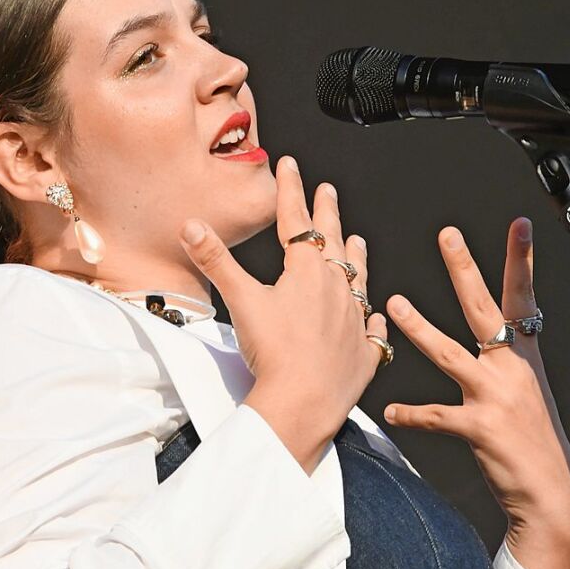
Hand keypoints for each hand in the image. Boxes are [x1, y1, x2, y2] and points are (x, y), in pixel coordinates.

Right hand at [178, 155, 386, 451]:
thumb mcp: (241, 300)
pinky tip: (377, 317)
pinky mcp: (364, 353)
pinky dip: (374, 320)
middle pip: (334, 242)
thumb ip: (217, 261)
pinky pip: (373, 331)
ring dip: (357, 258)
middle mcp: (337, 290)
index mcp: (307, 272)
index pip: (297, 220)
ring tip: (359, 241)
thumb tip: (192, 226)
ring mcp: (355, 321)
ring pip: (360, 280)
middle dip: (328, 213)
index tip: (291, 165)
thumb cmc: (275, 353)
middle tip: (328, 191)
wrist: (304, 403)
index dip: (292, 189)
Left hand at [382, 218, 569, 549]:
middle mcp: (513, 369)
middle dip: (465, 270)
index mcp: (523, 356)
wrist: (551, 492)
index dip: (521, 260)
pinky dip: (413, 414)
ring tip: (395, 305)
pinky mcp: (482, 428)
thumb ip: (507, 354)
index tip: (520, 224)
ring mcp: (498, 397)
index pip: (522, 297)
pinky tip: (391, 412)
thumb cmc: (530, 437)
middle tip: (448, 235)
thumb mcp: (525, 387)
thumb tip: (494, 326)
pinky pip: (438, 416)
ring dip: (420, 329)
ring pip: (451, 355)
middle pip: (485, 309)